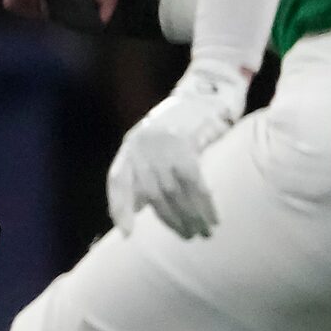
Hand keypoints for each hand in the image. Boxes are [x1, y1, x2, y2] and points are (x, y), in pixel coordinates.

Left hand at [108, 58, 247, 238]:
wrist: (207, 94)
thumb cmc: (183, 127)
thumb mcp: (156, 146)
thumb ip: (146, 173)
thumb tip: (139, 210)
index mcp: (130, 146)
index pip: (118, 181)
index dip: (120, 208)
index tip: (128, 233)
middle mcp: (141, 144)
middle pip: (151, 193)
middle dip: (170, 220)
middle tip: (187, 236)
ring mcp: (161, 143)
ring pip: (173, 191)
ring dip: (190, 216)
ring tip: (203, 231)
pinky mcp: (184, 142)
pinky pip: (193, 182)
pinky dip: (204, 203)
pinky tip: (212, 216)